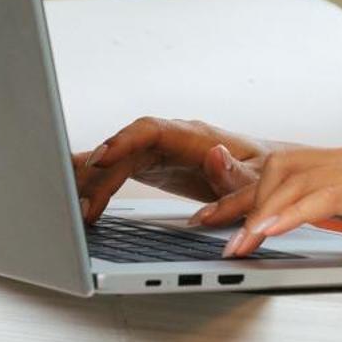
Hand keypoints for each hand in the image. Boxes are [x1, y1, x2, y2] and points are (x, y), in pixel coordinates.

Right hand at [71, 116, 286, 222]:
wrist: (270, 173)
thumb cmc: (267, 174)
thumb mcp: (260, 179)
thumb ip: (237, 173)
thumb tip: (216, 153)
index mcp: (194, 137)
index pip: (151, 131)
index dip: (123, 142)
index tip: (100, 160)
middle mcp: (172, 139)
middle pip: (124, 149)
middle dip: (97, 173)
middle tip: (80, 205)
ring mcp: (159, 151)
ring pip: (115, 161)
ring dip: (91, 182)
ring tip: (71, 210)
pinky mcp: (152, 165)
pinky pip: (117, 170)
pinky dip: (96, 183)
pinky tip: (75, 197)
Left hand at [188, 142, 341, 265]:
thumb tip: (309, 226)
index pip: (285, 168)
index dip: (244, 189)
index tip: (212, 212)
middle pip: (278, 165)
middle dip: (236, 196)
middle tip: (205, 224)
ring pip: (292, 176)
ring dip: (255, 211)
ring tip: (232, 242)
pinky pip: (323, 195)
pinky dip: (289, 212)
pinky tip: (268, 231)